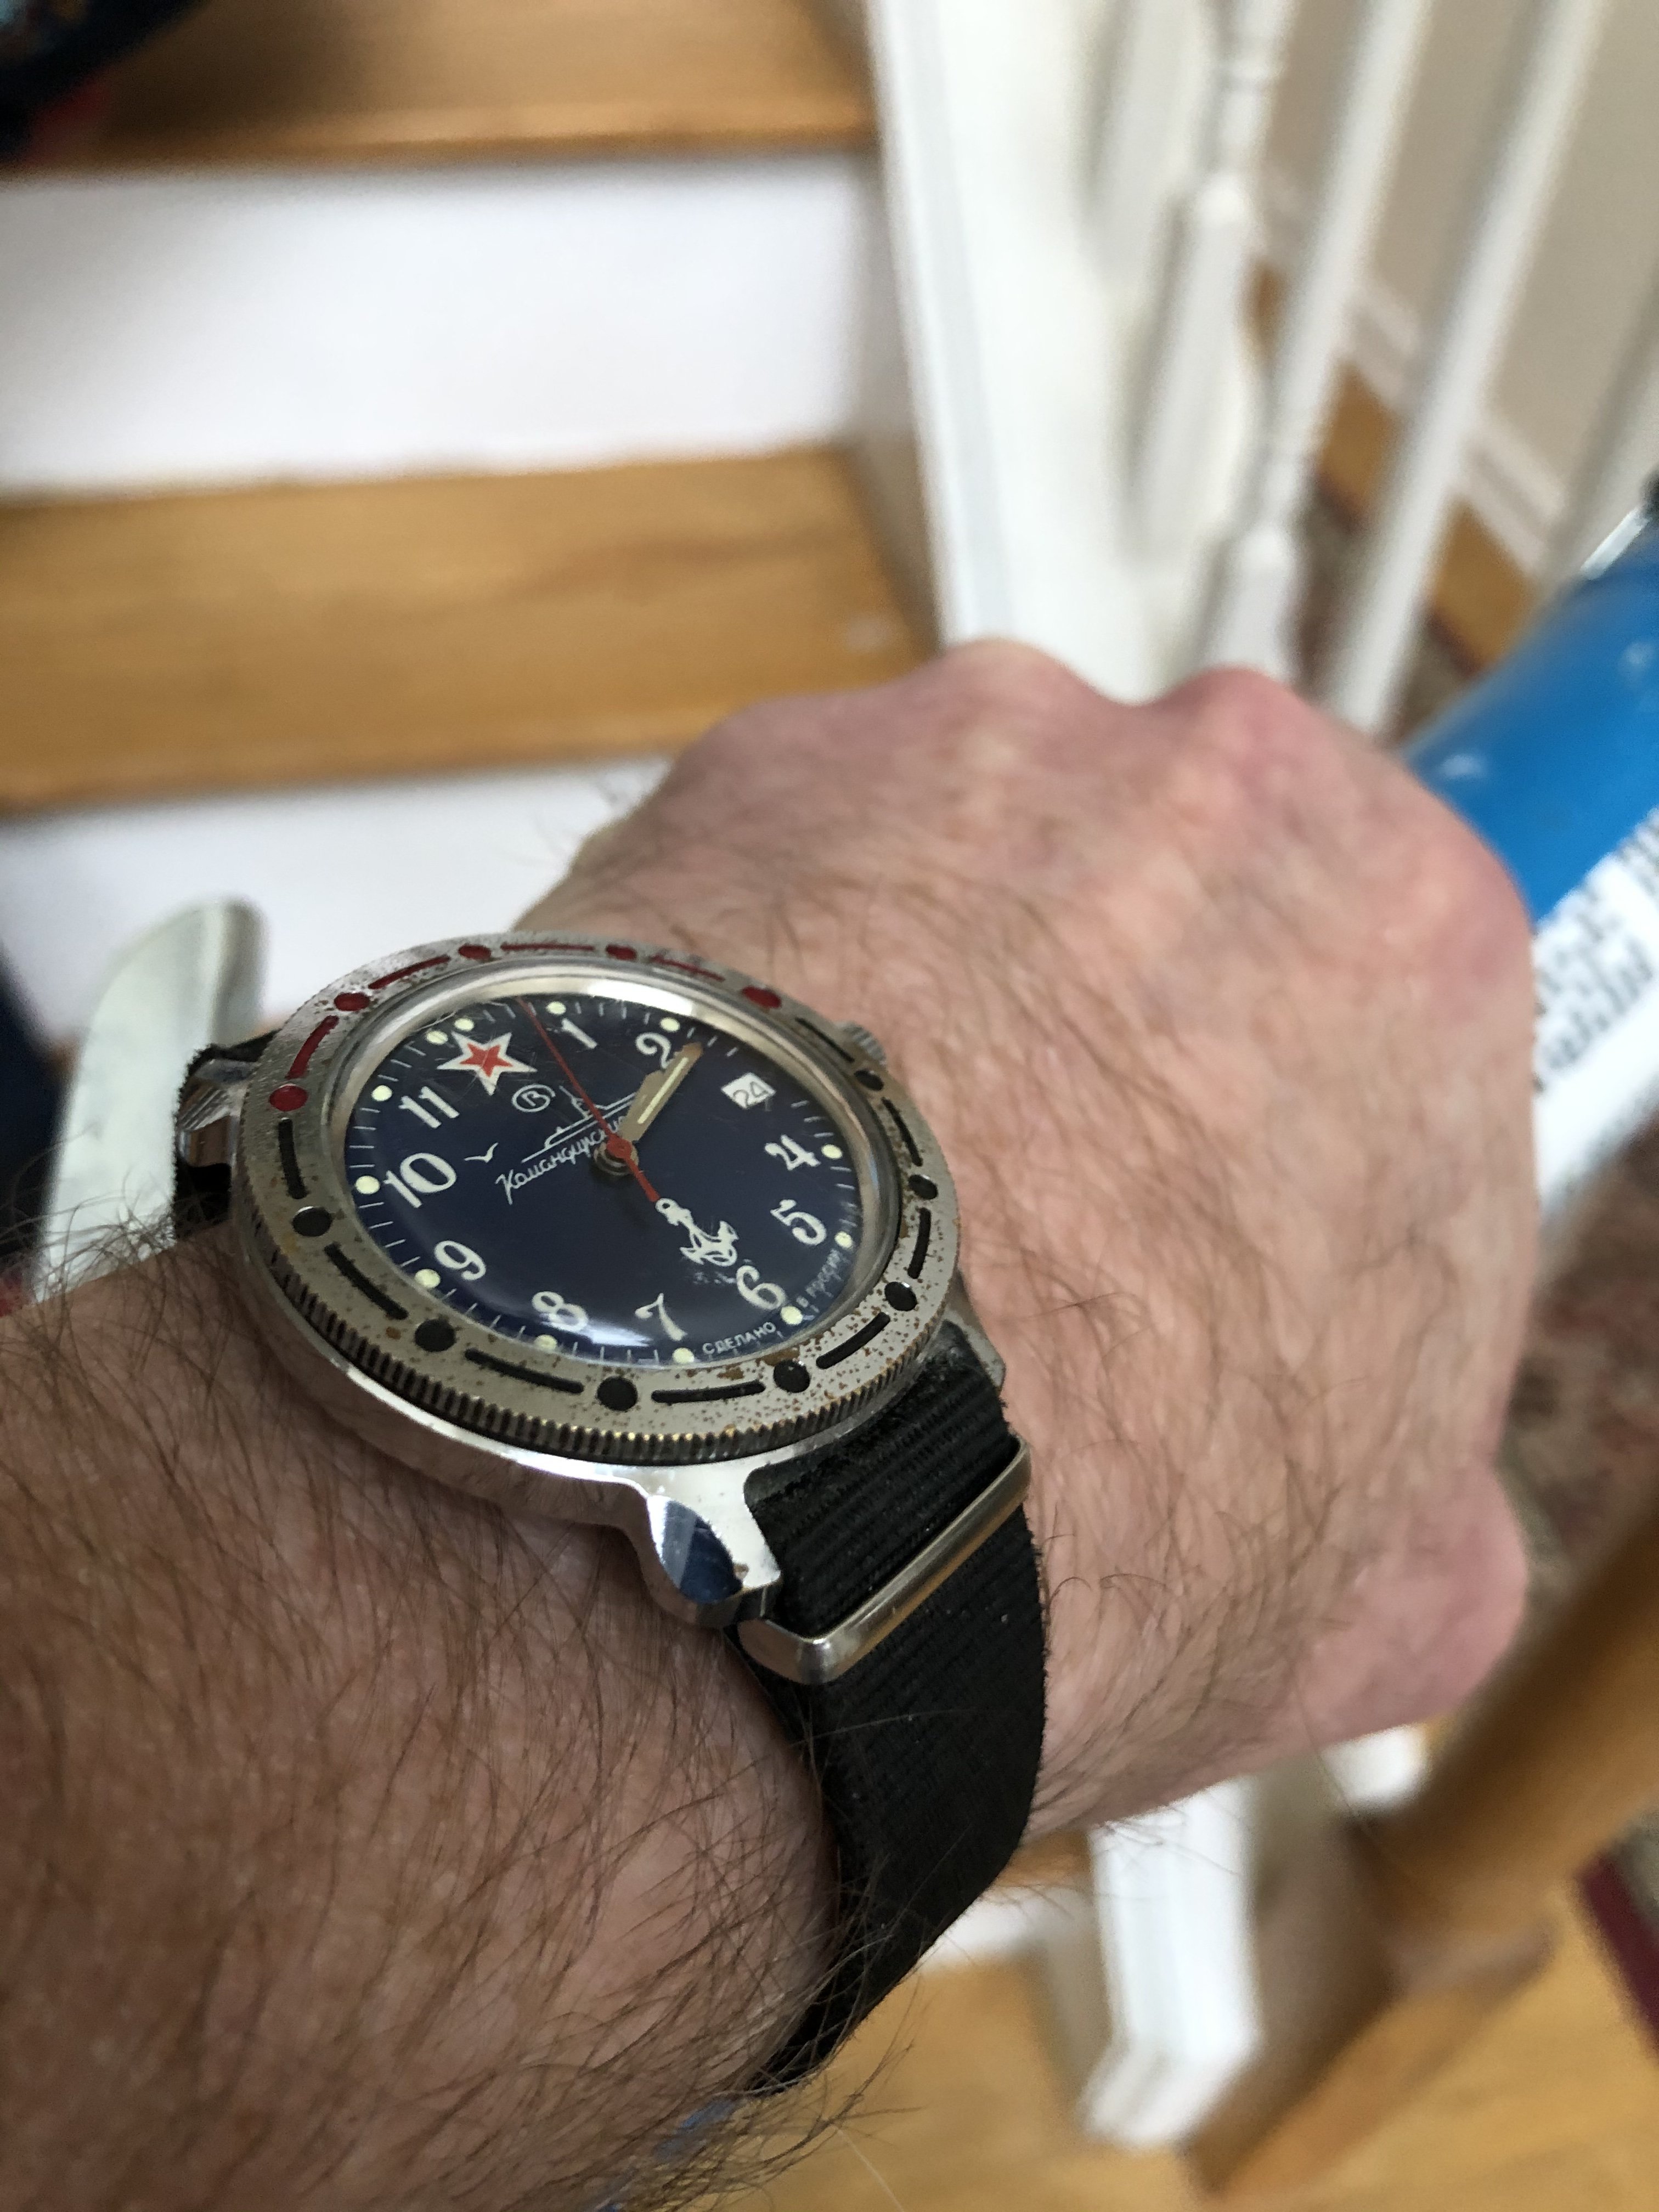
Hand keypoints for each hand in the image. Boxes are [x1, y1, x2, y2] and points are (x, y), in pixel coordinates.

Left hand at [522, 644, 1537, 1830]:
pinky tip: (743, 1139)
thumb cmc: (1094, 1512)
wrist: (767, 1471)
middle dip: (1104, 1027)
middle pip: (1165, 896)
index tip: (1203, 1190)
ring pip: (967, 862)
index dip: (1273, 1108)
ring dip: (930, 989)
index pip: (1364, 994)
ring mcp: (969, 749)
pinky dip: (768, 978)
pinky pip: (787, 865)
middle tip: (1025, 1203)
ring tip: (855, 1193)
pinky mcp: (756, 765)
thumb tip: (1408, 1501)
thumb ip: (1422, 1459)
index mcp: (1418, 938)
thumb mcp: (1380, 1573)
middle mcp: (1214, 781)